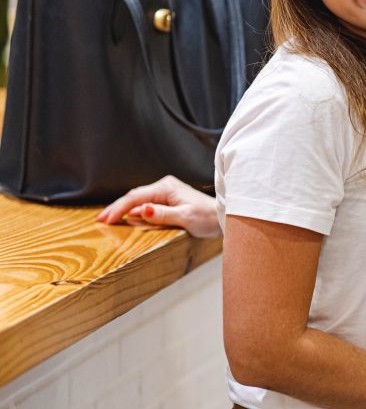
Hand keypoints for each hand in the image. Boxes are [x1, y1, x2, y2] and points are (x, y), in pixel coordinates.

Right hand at [96, 176, 221, 237]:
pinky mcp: (167, 201)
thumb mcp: (185, 217)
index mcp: (166, 187)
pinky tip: (125, 218)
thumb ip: (163, 214)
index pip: (136, 197)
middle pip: (134, 197)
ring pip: (138, 200)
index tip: (106, 219)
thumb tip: (142, 210)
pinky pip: (146, 205)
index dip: (119, 208)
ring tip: (107, 219)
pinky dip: (133, 212)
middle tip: (100, 220)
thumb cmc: (207, 216)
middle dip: (116, 208)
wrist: (222, 216)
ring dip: (123, 210)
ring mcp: (165, 193)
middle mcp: (164, 187)